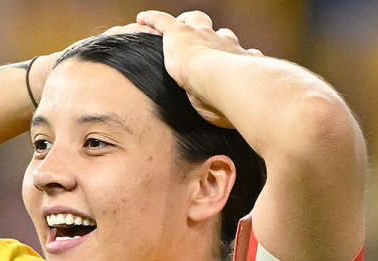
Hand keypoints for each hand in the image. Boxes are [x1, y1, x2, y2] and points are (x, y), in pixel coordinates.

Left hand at [136, 10, 262, 127]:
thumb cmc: (232, 99)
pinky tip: (141, 18)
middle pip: (217, 32)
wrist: (224, 79)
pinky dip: (152, 19)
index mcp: (236, 59)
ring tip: (175, 25)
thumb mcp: (235, 102)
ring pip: (193, 21)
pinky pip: (163, 21)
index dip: (228, 52)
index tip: (227, 57)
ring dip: (184, 22)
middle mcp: (222, 43)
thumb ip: (231, 107)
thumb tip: (230, 124)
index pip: (233, 51)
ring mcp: (201, 35)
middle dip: (210, 33)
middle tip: (201, 35)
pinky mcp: (178, 32)